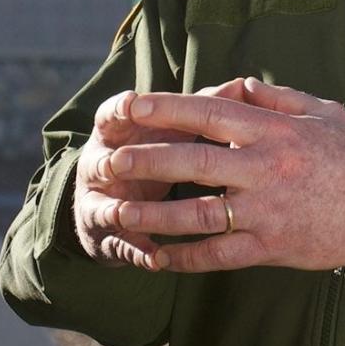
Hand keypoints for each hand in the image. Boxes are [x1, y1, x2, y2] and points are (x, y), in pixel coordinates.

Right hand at [74, 80, 248, 267]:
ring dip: (120, 210)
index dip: (121, 109)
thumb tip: (240, 86)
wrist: (112, 203)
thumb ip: (203, 109)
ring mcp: (104, 203)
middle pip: (107, 159)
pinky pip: (125, 246)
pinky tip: (154, 260)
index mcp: (118, 134)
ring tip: (125, 213)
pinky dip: (138, 251)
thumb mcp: (170, 131)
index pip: (114, 115)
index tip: (133, 102)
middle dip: (117, 160)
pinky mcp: (112, 237)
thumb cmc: (156, 154)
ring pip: (108, 207)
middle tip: (120, 161)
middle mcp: (104, 165)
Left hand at [92, 77, 344, 273]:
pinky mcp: (272, 247)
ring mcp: (267, 211)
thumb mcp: (322, 111)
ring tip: (120, 211)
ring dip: (156, 214)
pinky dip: (186, 258)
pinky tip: (159, 258)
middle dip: (146, 161)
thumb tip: (236, 82)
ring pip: (199, 213)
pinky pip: (220, 255)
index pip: (210, 113)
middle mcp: (266, 169)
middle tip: (109, 161)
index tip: (130, 106)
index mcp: (274, 132)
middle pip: (194, 161)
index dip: (166, 108)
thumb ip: (276, 97)